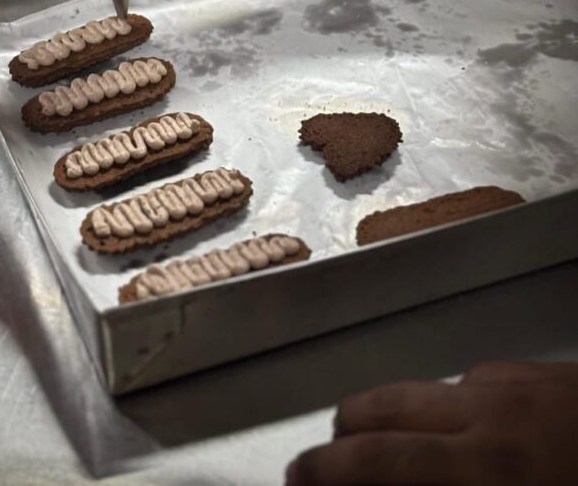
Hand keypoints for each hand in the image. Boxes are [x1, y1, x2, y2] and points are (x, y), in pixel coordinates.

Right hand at [286, 362, 577, 484]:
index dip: (327, 470)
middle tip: (332, 461)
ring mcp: (519, 383)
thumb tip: (406, 481)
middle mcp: (491, 412)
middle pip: (385, 403)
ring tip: (405, 452)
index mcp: (487, 467)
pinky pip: (480, 379)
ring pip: (430, 389)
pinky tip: (484, 433)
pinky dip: (460, 405)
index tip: (297, 479)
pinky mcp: (547, 371)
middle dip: (346, 431)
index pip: (379, 460)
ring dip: (404, 419)